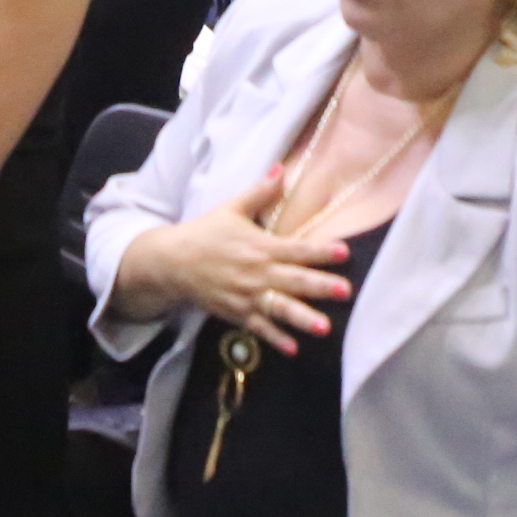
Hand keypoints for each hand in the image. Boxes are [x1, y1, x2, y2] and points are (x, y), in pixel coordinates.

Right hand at [125, 163, 354, 352]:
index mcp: (259, 245)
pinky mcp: (237, 312)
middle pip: (294, 280)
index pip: (296, 248)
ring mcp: (247, 295)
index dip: (320, 250)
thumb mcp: (231, 208)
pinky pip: (259, 327)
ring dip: (302, 318)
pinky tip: (293, 349)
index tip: (344, 252)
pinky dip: (275, 338)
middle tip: (346, 291)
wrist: (171, 262)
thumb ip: (261, 191)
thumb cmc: (205, 232)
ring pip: (280, 309)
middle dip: (320, 286)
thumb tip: (282, 168)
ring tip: (325, 328)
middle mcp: (256, 272)